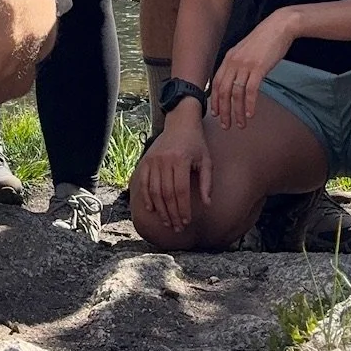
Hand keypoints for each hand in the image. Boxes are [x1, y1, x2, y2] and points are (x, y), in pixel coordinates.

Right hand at [138, 102, 211, 232]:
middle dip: (173, 214)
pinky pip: (143, 182)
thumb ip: (207, 183)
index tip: (187, 221)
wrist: (180, 123)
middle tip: (178, 228)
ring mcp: (153, 160)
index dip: (183, 209)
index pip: (181, 191)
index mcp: (181, 160)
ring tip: (167, 222)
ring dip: (161, 210)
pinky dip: (146, 197)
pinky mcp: (146, 160)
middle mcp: (165, 160)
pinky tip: (152, 209)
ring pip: (154, 191)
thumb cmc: (196, 144)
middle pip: (167, 194)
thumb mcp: (207, 160)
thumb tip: (207, 204)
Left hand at [209, 10, 296, 128]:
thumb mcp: (245, 50)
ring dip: (237, 111)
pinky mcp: (259, 68)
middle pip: (223, 91)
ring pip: (236, 94)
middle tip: (226, 125)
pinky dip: (250, 104)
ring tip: (240, 124)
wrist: (279, 26)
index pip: (216, 82)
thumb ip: (238, 63)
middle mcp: (233, 62)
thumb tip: (236, 79)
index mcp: (229, 58)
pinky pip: (251, 90)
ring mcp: (246, 65)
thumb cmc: (264, 39)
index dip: (215, 100)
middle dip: (223, 111)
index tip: (216, 113)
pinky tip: (251, 114)